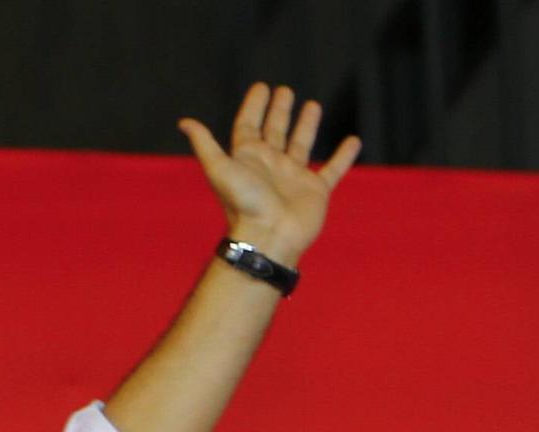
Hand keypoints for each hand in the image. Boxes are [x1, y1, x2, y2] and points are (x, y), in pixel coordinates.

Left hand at [178, 85, 357, 263]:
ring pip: (301, 144)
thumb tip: (184, 122)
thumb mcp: (220, 169)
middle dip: (279, 111)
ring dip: (306, 126)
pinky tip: (353, 141)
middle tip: (285, 90)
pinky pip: (333, 169)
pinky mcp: (315, 190)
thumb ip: (205, 144)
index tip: (262, 87)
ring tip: (312, 105)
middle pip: (275, 131)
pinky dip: (344, 157)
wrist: (269, 237)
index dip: (254, 106)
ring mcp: (293, 177)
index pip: (249, 125)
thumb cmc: (244, 204)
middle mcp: (270, 165)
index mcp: (248, 158)